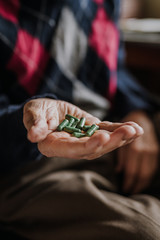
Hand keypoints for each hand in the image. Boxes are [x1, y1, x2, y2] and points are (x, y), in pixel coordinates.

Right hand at [23, 98, 142, 159]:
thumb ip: (35, 123)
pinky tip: (135, 128)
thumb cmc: (37, 112)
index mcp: (55, 145)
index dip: (88, 145)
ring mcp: (84, 138)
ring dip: (121, 137)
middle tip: (128, 132)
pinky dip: (120, 129)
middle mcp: (72, 146)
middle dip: (112, 142)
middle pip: (94, 149)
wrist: (47, 111)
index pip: (73, 149)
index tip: (103, 138)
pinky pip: (107, 130)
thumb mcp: (33, 114)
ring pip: (104, 141)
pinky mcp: (92, 129)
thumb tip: (33, 135)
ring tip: (136, 130)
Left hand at [116, 111, 158, 193]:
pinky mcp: (156, 150)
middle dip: (135, 184)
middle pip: (141, 174)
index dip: (129, 181)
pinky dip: (147, 176)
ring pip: (148, 172)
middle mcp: (145, 151)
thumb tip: (119, 170)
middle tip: (129, 191)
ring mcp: (152, 151)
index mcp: (134, 149)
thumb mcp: (119, 139)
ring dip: (142, 182)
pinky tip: (142, 180)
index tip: (124, 189)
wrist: (141, 117)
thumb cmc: (126, 127)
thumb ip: (120, 155)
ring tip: (135, 188)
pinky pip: (152, 167)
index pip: (132, 171)